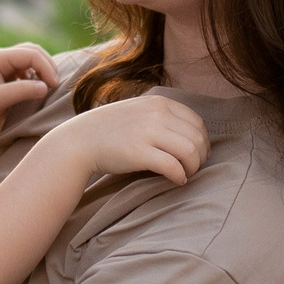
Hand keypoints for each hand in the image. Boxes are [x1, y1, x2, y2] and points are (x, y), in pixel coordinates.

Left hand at [0, 42, 57, 137]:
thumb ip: (22, 91)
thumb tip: (46, 86)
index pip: (30, 54)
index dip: (46, 67)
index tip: (53, 85)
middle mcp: (1, 57)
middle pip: (32, 51)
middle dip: (47, 65)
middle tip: (55, 84)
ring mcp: (3, 66)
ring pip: (31, 59)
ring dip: (42, 69)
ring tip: (49, 86)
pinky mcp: (6, 75)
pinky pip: (26, 69)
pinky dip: (37, 76)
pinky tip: (38, 88)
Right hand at [46, 93, 208, 185]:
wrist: (80, 140)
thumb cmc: (111, 130)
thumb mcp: (139, 111)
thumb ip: (162, 116)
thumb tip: (191, 135)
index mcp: (160, 103)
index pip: (197, 123)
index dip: (203, 142)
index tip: (197, 155)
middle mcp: (157, 114)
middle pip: (197, 138)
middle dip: (201, 157)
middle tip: (193, 168)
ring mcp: (148, 132)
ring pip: (190, 152)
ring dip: (193, 168)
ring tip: (185, 175)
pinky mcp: (139, 152)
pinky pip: (173, 166)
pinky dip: (180, 176)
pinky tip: (177, 181)